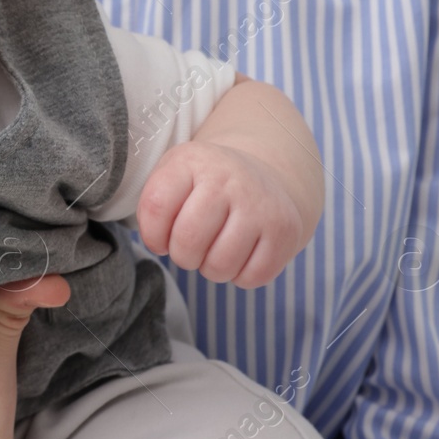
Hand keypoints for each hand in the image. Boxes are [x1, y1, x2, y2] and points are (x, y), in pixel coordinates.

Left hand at [134, 139, 309, 287]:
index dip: (152, 235)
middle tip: (190, 247)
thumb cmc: (205, 185)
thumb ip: (153, 207)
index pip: (157, 207)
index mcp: (193, 161)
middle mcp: (229, 179)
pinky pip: (251, 277)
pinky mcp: (285, 231)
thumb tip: (158, 245)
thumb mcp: (173, 177)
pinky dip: (240, 276)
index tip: (161, 237)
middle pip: (187, 242)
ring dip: (211, 269)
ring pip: (220, 266)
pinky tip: (241, 254)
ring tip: (215, 249)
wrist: (265, 175)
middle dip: (183, 256)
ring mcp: (261, 205)